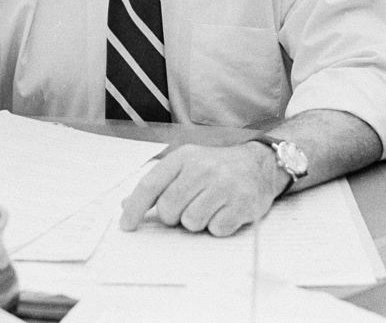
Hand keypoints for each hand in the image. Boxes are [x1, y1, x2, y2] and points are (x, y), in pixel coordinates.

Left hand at [119, 142, 288, 236]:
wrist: (259, 164)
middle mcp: (203, 168)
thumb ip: (158, 184)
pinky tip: (224, 212)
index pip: (151, 185)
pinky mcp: (242, 204)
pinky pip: (216, 229)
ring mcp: (224, 185)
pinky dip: (217, 226)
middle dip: (173, 216)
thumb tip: (126, 205)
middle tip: (186, 208)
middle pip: (168, 208)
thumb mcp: (186, 166)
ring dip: (196, 222)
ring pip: (191, 221)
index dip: (135, 208)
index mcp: (184, 157)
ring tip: (208, 207)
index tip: (126, 226)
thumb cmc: (216, 168)